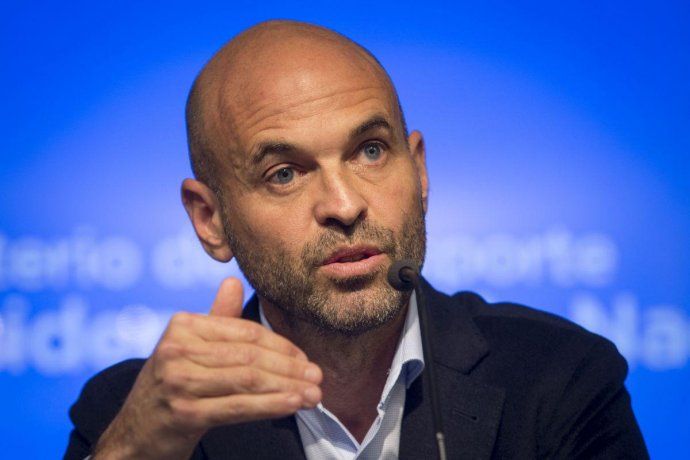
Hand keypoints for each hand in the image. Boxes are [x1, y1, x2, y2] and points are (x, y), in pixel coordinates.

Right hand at [92, 277, 322, 459]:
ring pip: (248, 380)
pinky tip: (292, 405)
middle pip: (250, 356)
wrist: (135, 434)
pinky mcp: (184, 413)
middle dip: (290, 368)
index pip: (245, 333)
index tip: (306, 359)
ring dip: (287, 387)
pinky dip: (270, 405)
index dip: (281, 346)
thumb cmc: (170, 386)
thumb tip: (233, 281)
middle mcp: (177, 349)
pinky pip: (238, 407)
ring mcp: (179, 381)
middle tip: (318, 377)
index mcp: (183, 326)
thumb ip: (216, 318)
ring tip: (313, 395)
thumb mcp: (189, 347)